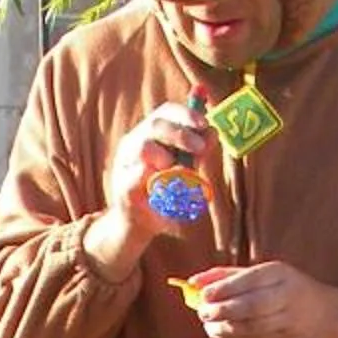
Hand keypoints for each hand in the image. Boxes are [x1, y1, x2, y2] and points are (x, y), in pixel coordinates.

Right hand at [94, 98, 216, 267]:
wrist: (138, 225)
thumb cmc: (163, 193)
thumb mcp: (185, 168)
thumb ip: (197, 151)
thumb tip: (213, 132)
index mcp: (149, 134)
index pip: (166, 112)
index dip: (186, 114)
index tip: (204, 124)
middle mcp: (134, 143)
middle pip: (156, 125)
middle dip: (182, 134)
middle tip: (200, 148)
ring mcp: (125, 164)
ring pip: (144, 146)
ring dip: (167, 157)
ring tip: (175, 173)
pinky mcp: (124, 187)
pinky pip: (139, 175)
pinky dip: (155, 178)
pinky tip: (161, 186)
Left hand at [179, 261, 337, 337]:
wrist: (329, 316)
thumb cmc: (288, 288)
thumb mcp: (265, 274)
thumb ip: (229, 276)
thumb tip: (194, 281)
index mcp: (281, 274)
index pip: (250, 280)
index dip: (225, 288)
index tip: (204, 294)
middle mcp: (287, 296)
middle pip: (252, 305)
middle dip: (223, 310)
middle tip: (203, 312)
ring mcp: (289, 321)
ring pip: (253, 326)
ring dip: (226, 326)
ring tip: (208, 324)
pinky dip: (234, 335)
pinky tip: (220, 331)